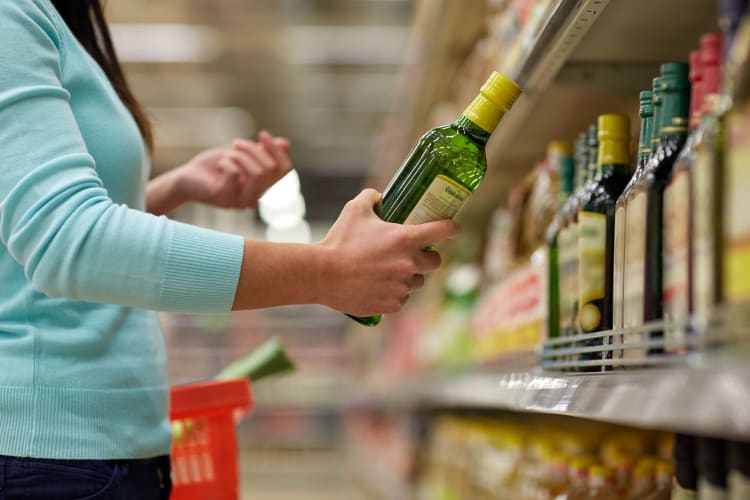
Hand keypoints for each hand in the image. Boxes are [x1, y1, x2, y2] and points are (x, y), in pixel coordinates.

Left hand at [171, 131, 290, 209]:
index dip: (276, 150)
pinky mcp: (224, 199)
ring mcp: (240, 202)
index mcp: (262, 188)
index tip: (262, 134)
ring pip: (258, 173)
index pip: (284, 170)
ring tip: (227, 153)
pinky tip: (219, 164)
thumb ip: (263, 151)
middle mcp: (255, 199)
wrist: (187, 177)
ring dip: (240, 155)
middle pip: (271, 169)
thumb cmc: (214, 166)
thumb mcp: (242, 154)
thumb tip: (286, 144)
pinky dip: (227, 161)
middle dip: (253, 149)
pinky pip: (235, 173)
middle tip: (236, 143)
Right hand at [317, 189, 459, 315]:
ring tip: (390, 271)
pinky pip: (401, 299)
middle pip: (435, 262)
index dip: (451, 228)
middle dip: (428, 257)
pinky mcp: (391, 304)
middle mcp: (409, 264)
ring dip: (409, 276)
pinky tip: (380, 286)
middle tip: (415, 254)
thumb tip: (380, 196)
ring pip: (417, 282)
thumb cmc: (339, 240)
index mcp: (406, 239)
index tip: (453, 228)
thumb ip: (372, 197)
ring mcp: (401, 286)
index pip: (443, 231)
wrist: (322, 274)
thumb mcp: (355, 210)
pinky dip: (394, 293)